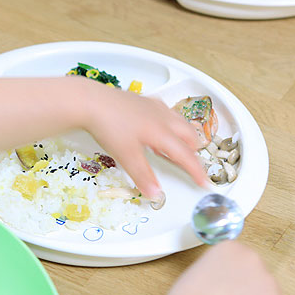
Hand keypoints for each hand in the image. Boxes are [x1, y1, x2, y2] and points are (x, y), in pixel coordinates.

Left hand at [80, 79, 206, 198]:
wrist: (91, 102)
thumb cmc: (109, 127)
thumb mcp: (126, 155)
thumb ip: (142, 175)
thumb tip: (155, 194)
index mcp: (162, 133)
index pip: (186, 155)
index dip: (197, 170)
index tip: (204, 181)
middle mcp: (162, 117)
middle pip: (189, 134)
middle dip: (193, 150)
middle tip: (191, 163)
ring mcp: (153, 106)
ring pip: (179, 120)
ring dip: (183, 135)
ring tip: (177, 146)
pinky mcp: (142, 100)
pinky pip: (164, 111)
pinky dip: (168, 122)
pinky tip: (157, 125)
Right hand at [162, 241, 293, 294]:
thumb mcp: (196, 275)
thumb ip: (216, 274)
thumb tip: (224, 289)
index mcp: (230, 248)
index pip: (242, 262)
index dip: (235, 281)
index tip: (226, 292)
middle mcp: (252, 258)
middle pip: (259, 278)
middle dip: (251, 294)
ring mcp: (270, 281)